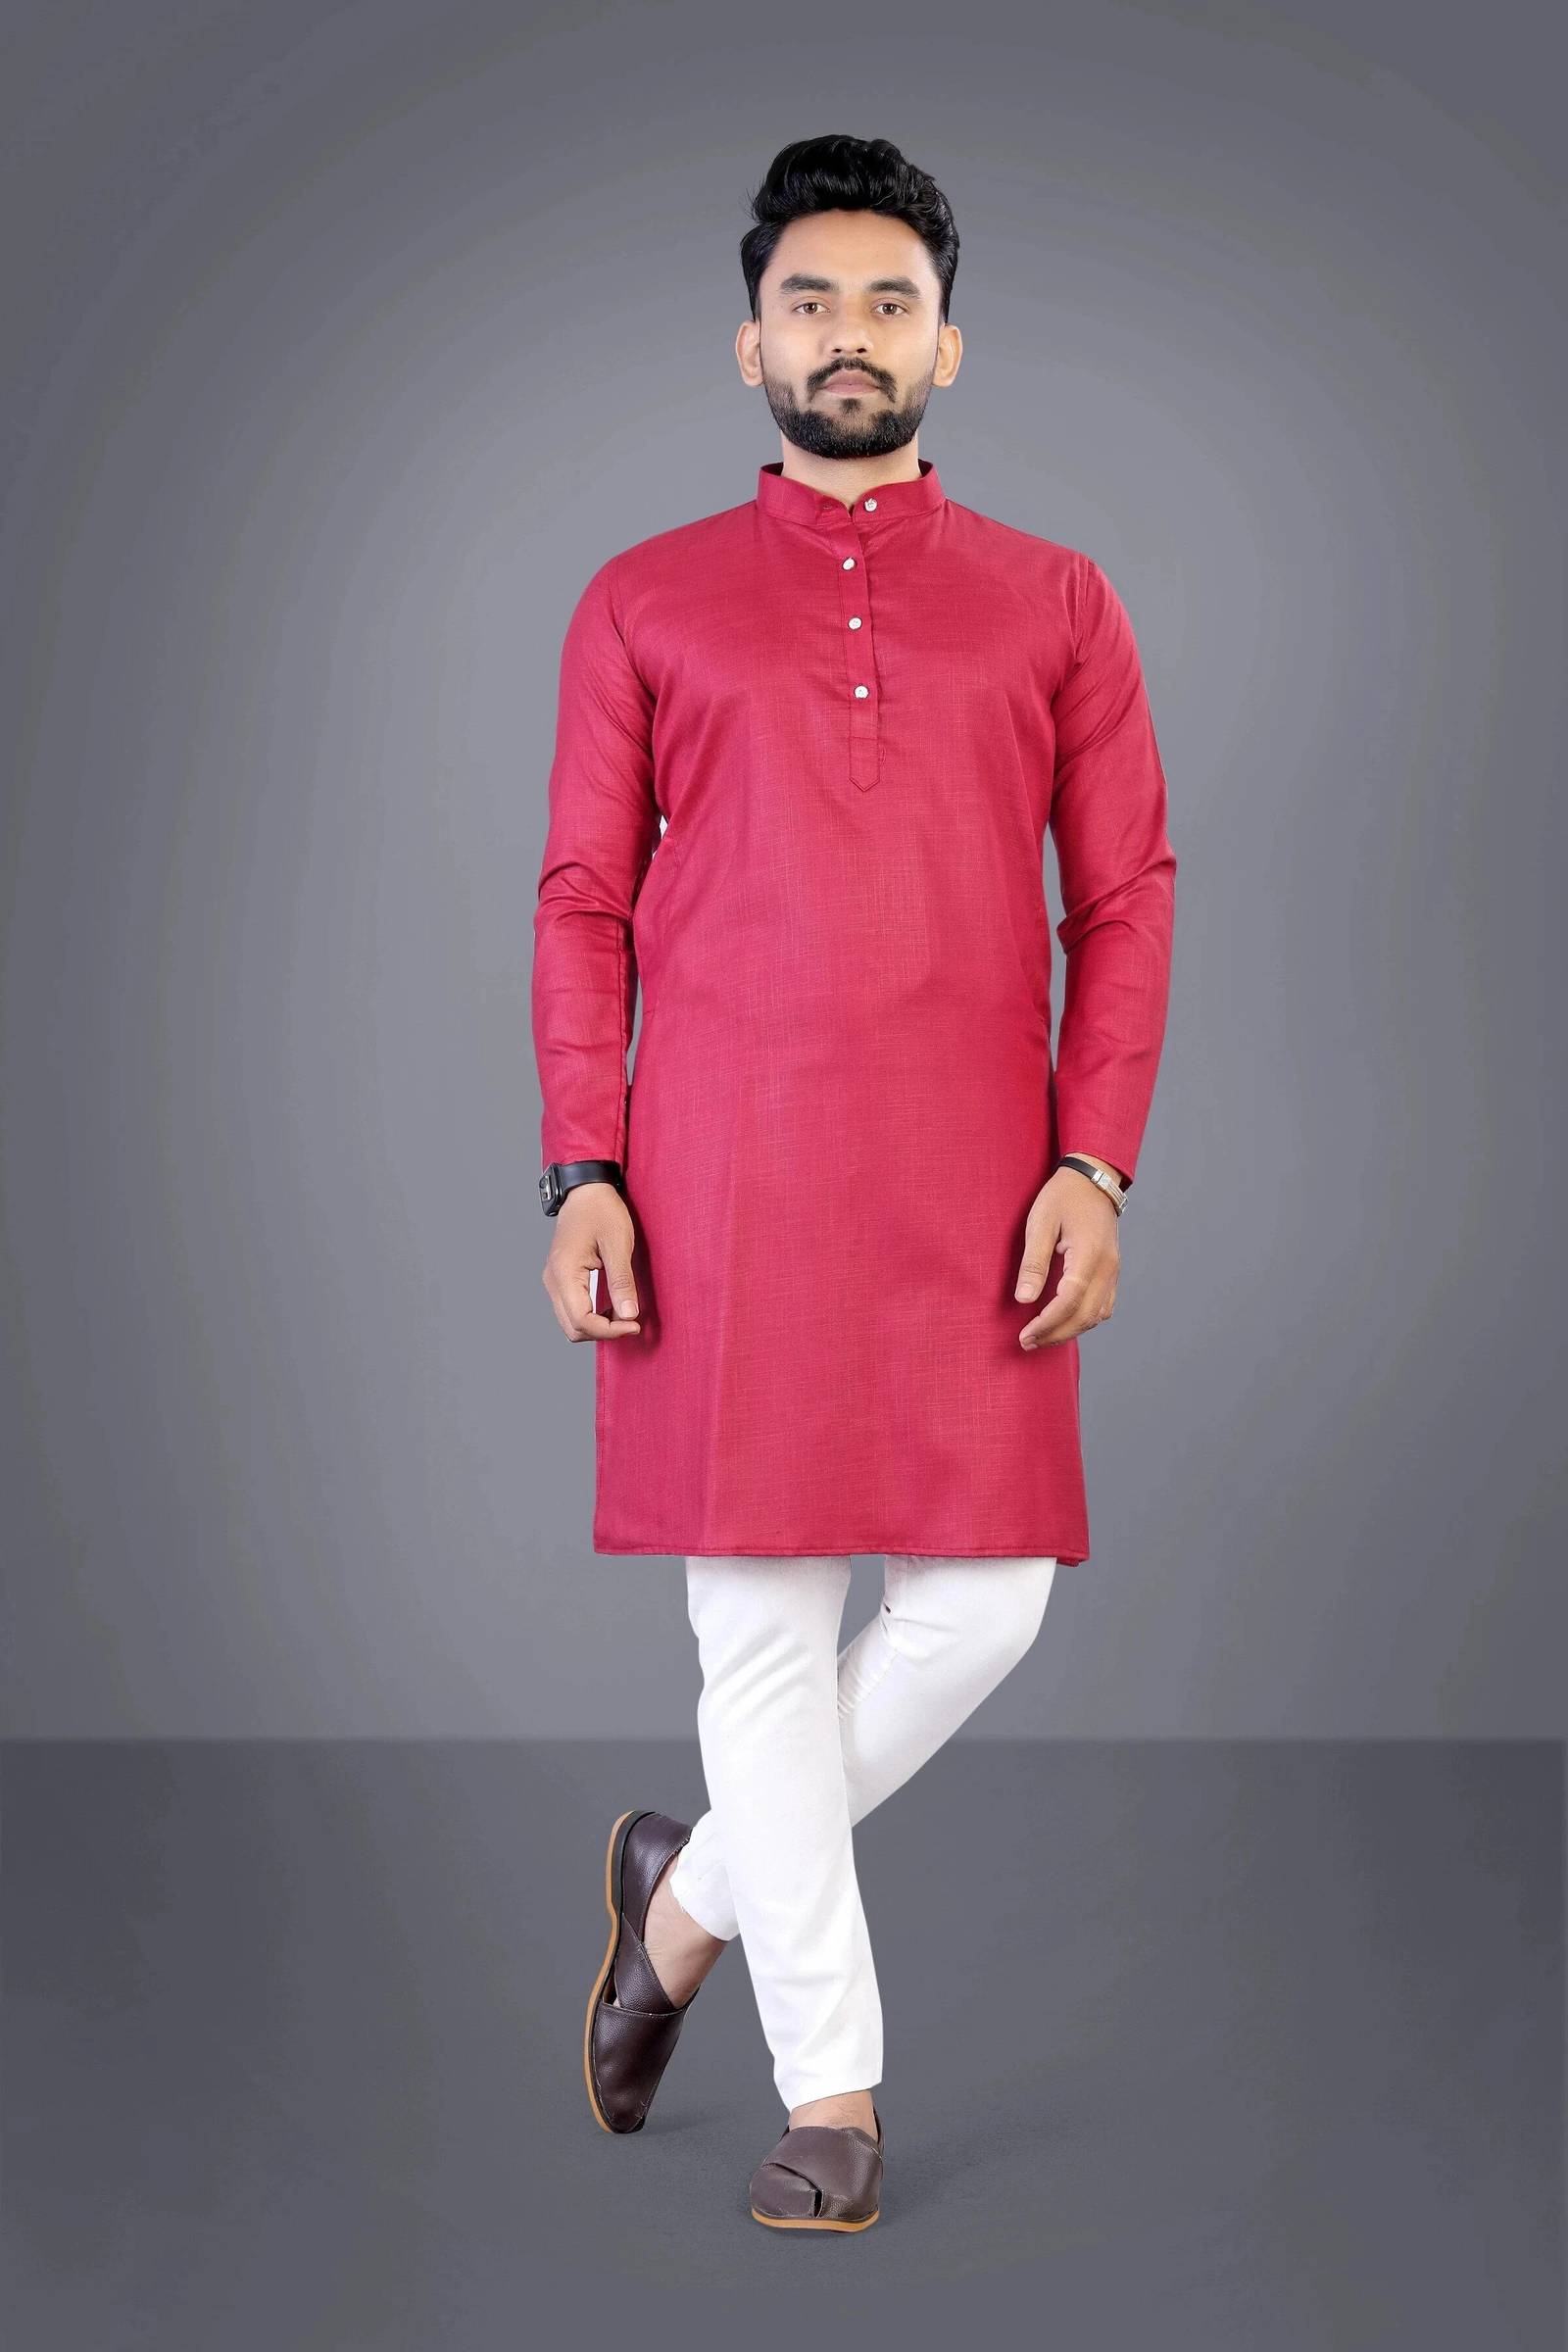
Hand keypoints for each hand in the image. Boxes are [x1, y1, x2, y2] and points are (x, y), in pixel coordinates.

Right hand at [541, 1185, 643, 1340]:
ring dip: (596, 1326)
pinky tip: (611, 1306)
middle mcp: (553, 1281)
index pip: (581, 1321)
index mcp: (565, 1273)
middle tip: (630, 1321)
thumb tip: (629, 1315)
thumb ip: (622, 1281)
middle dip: (602, 1332)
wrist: (586, 1190)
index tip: (634, 1324)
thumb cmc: (602, 1211)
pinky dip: (590, 1316)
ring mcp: (553, 1280)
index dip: (609, 1330)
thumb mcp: (618, 1244)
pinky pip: (571, 1309)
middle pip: (572, 1329)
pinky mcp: (560, 1279)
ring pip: (570, 1322)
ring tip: (623, 1313)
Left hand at [1013, 1164, 1119, 1346]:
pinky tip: (1063, 1322)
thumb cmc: (1063, 1197)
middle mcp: (1107, 1269)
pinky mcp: (1112, 1272)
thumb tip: (1024, 1300)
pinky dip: (1084, 1320)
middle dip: (1056, 1335)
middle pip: (1085, 1316)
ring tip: (1041, 1337)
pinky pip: (1103, 1307)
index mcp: (1089, 1256)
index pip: (1069, 1302)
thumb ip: (1033, 1263)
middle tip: (1027, 1343)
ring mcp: (1113, 1271)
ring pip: (1097, 1316)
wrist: (1093, 1180)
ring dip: (1070, 1331)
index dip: (1047, 1325)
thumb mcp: (1040, 1223)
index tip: (1024, 1336)